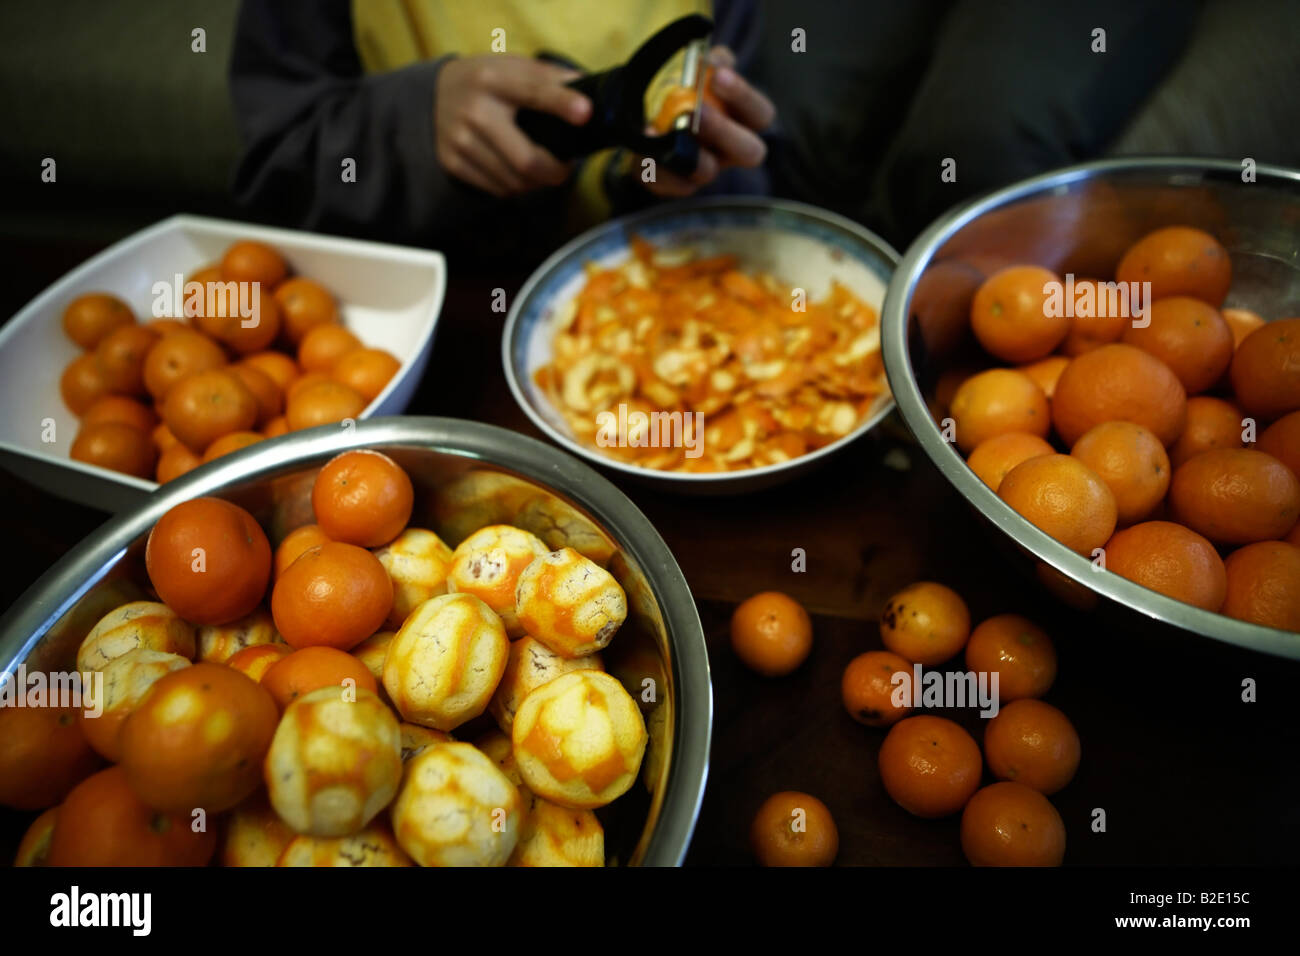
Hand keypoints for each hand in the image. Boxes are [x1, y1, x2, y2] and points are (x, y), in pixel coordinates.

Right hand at [435, 55, 591, 196]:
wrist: (434, 95)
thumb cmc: (488, 82)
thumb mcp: (513, 67)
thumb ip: (551, 78)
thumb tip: (590, 90)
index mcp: (495, 80)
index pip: (533, 92)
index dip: (561, 104)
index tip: (585, 113)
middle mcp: (475, 111)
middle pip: (525, 160)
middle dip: (555, 172)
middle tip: (564, 169)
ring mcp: (460, 140)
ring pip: (514, 182)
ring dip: (537, 182)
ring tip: (541, 169)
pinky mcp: (452, 163)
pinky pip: (497, 190)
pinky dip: (516, 187)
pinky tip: (518, 174)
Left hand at [642, 46, 775, 197]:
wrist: (651, 117)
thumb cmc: (686, 89)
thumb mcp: (700, 68)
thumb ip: (708, 61)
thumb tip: (708, 60)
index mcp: (744, 120)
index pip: (761, 114)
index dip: (743, 97)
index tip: (718, 76)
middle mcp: (732, 150)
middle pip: (749, 152)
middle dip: (723, 130)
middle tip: (696, 111)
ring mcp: (707, 171)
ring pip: (707, 172)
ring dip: (688, 151)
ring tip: (663, 129)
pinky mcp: (678, 185)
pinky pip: (670, 184)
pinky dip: (655, 166)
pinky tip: (643, 145)